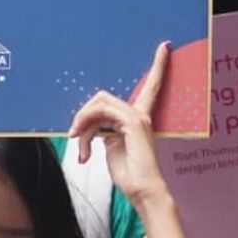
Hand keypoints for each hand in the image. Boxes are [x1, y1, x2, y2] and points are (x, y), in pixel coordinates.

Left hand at [68, 42, 170, 205]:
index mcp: (138, 118)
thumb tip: (87, 125)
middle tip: (74, 136)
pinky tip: (81, 139)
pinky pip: (101, 111)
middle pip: (102, 97)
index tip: (164, 47)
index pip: (150, 87)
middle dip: (83, 114)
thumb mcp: (111, 147)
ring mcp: (138, 117)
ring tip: (78, 143)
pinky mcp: (134, 123)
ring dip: (82, 122)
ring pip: (98, 103)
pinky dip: (86, 123)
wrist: (142, 191)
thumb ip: (103, 130)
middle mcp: (140, 114)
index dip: (158, 67)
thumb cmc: (129, 173)